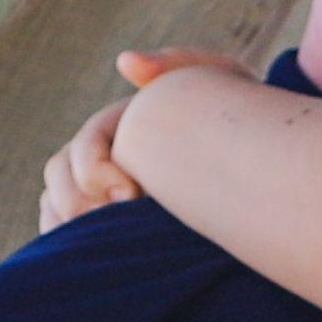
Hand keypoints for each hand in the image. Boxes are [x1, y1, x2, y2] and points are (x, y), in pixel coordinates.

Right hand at [43, 49, 255, 237]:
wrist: (264, 169)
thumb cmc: (239, 121)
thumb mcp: (218, 81)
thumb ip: (175, 65)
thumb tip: (125, 62)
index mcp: (120, 126)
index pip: (82, 147)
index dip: (94, 169)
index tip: (131, 192)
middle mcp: (101, 158)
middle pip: (59, 178)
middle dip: (80, 203)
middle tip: (121, 222)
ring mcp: (100, 195)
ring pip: (58, 209)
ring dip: (75, 230)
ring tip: (113, 245)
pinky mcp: (107, 229)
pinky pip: (69, 240)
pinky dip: (76, 248)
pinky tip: (104, 259)